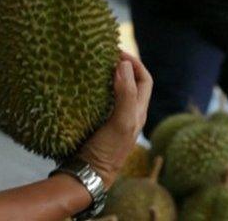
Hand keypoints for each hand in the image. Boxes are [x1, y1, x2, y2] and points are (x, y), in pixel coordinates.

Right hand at [77, 51, 151, 188]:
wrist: (87, 175)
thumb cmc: (107, 151)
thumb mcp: (120, 122)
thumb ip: (125, 94)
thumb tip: (123, 65)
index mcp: (138, 112)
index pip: (144, 79)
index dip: (134, 63)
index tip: (117, 52)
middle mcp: (128, 114)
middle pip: (131, 82)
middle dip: (121, 66)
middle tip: (104, 54)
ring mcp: (112, 119)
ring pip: (115, 90)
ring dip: (107, 76)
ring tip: (93, 65)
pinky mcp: (97, 123)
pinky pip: (100, 100)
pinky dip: (95, 88)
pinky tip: (83, 85)